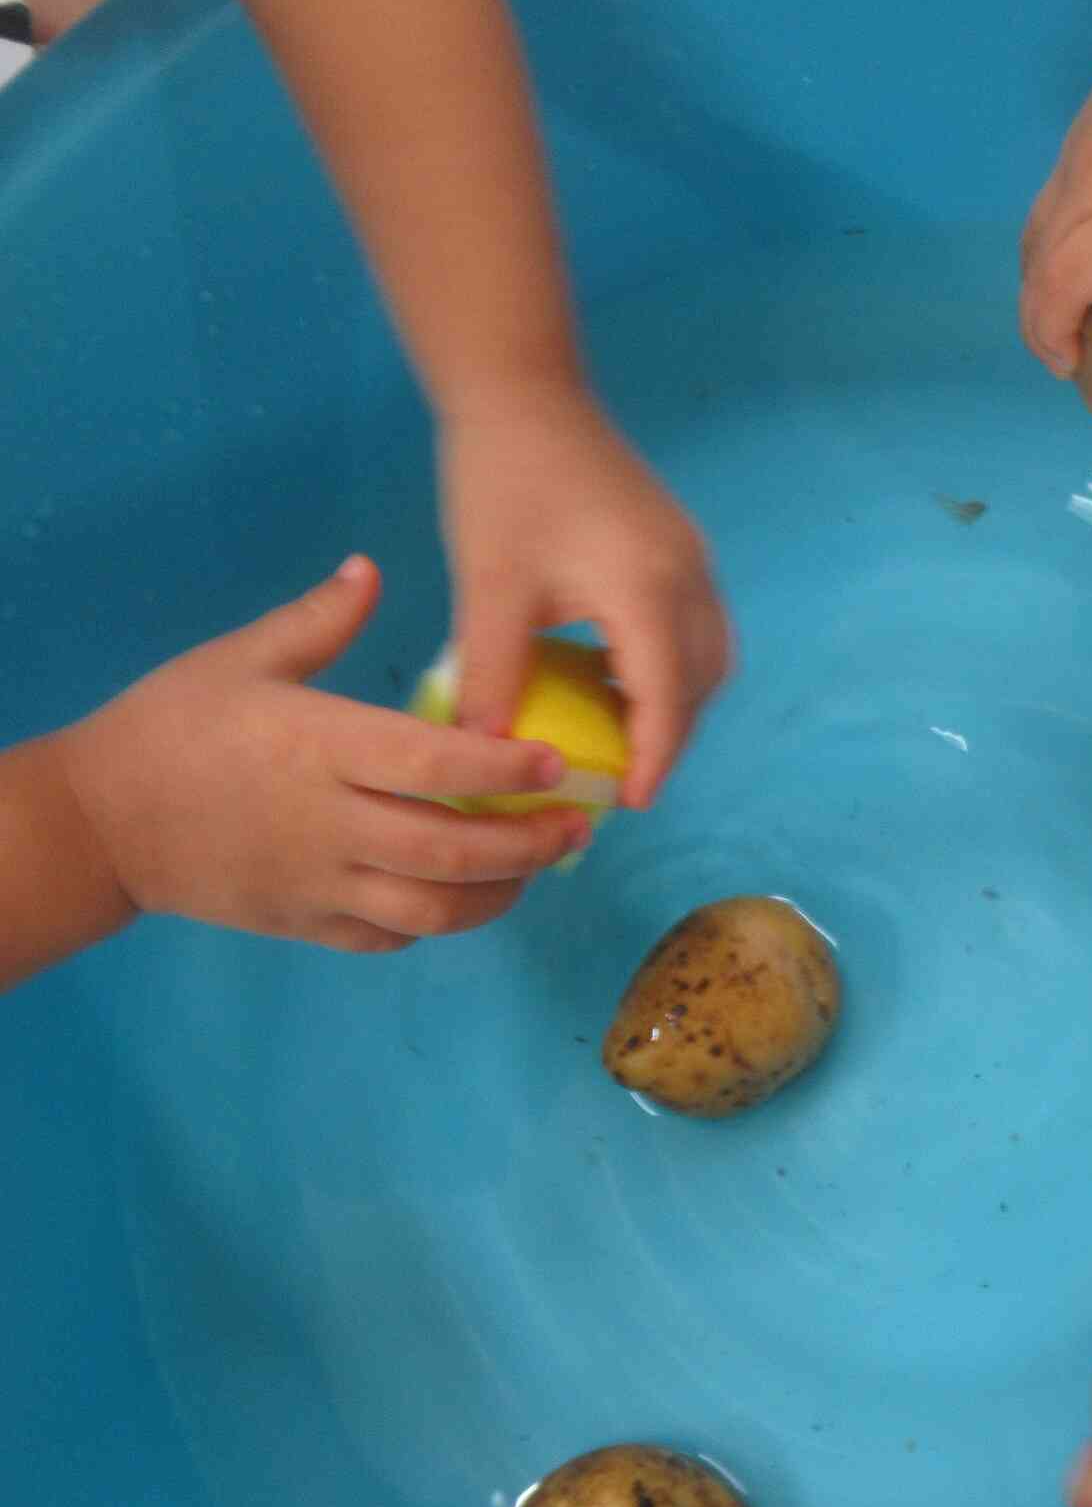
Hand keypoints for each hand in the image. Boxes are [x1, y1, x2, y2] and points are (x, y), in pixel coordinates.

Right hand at [60, 556, 588, 954]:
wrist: (100, 819)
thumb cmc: (172, 725)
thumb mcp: (240, 657)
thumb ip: (319, 620)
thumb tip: (371, 570)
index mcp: (321, 747)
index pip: (433, 766)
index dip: (505, 769)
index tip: (557, 762)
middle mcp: (330, 823)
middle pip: (452, 851)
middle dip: (530, 845)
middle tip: (576, 826)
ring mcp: (319, 882)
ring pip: (432, 910)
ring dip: (498, 894)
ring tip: (535, 868)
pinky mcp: (304, 924)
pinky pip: (388, 937)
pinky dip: (436, 922)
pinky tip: (462, 896)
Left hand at [437, 381, 732, 808]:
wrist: (523, 389)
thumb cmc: (501, 480)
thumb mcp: (488, 587)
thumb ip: (492, 675)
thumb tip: (483, 756)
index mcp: (646, 588)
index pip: (666, 698)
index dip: (653, 759)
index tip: (630, 804)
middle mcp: (687, 574)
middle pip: (701, 682)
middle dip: (669, 738)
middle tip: (621, 781)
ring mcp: (690, 555)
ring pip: (707, 654)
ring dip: (675, 701)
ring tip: (622, 737)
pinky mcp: (678, 542)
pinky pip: (694, 624)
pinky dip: (670, 664)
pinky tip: (618, 678)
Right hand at [1019, 0, 1091, 378]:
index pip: (1058, 293)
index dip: (1052, 338)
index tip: (1074, 369)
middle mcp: (1085, 192)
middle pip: (1033, 269)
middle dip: (1039, 320)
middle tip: (1070, 353)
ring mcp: (1077, 157)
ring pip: (1034, 231)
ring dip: (1041, 278)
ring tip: (1072, 308)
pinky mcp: (1083, 131)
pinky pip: (1050, 200)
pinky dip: (1054, 240)